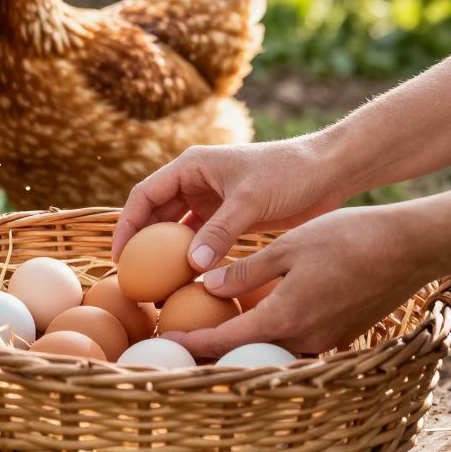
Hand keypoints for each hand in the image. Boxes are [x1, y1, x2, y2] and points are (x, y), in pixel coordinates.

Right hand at [112, 135, 349, 270]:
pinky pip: (200, 239)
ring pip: (176, 229)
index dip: (127, 225)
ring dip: (165, 253)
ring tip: (156, 284)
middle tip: (134, 278)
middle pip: (156, 214)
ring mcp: (212, 200)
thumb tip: (190, 265)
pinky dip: (191, 258)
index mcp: (191, 167)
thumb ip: (220, 231)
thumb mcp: (250, 200)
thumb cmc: (289, 174)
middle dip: (142, 244)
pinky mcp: (230, 218)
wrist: (329, 171)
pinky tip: (187, 281)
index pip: (145, 195)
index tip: (120, 257)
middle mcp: (196, 182)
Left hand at [164, 205, 433, 357]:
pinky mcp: (341, 334)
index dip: (192, 340)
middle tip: (183, 332)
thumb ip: (246, 271)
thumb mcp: (288, 247)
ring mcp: (326, 341)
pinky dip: (273, 332)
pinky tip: (261, 314)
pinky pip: (297, 340)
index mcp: (284, 317)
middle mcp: (304, 339)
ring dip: (245, 340)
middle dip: (214, 345)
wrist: (409, 248)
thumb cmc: (347, 239)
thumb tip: (207, 284)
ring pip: (273, 347)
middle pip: (247, 351)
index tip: (165, 338)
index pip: (225, 340)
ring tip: (215, 323)